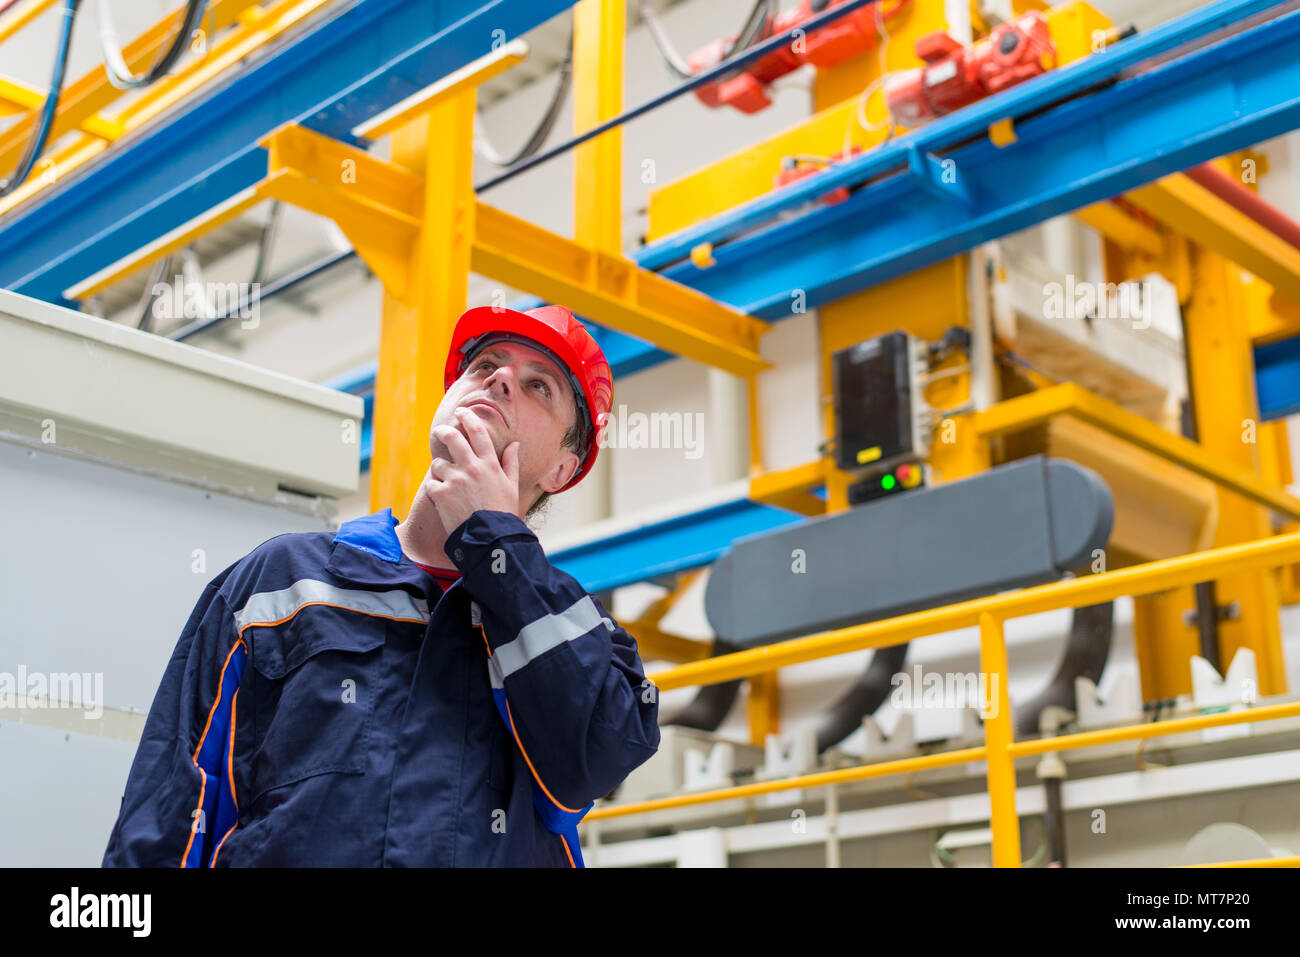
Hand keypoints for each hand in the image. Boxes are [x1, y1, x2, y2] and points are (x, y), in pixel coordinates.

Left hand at [421, 406, 520, 546]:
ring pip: (438, 464)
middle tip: (440, 430)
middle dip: (443, 431)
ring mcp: (455, 480)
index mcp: (490, 464)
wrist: (490, 539)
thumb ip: (511, 463)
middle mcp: (472, 468)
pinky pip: (431, 484)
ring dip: (440, 471)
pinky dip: (435, 490)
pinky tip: (444, 501)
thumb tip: (515, 444)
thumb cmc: (503, 513)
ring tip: (448, 485)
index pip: (478, 432)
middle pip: (452, 438)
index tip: (461, 412)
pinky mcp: (441, 494)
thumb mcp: (512, 487)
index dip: (468, 418)